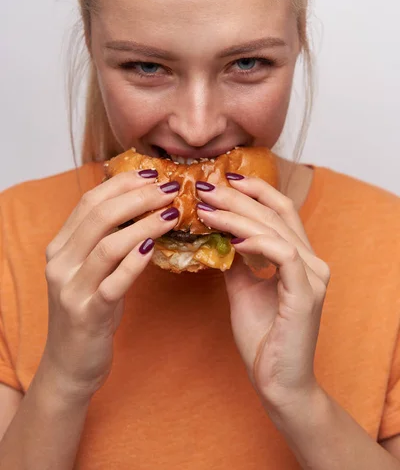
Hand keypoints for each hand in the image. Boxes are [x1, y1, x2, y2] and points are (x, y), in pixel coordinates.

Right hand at [40, 171, 179, 401]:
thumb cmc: (88, 310)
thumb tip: (144, 207)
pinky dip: (136, 261)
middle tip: (169, 188)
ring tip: (172, 213)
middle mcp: (60, 263)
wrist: (69, 364)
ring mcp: (72, 289)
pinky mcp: (88, 313)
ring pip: (108, 244)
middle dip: (138, 197)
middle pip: (99, 216)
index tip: (151, 174)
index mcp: (60, 247)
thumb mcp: (91, 270)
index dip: (121, 184)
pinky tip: (155, 247)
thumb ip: (107, 240)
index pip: (89, 202)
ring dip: (144, 224)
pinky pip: (115, 282)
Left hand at [196, 175, 329, 411]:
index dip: (256, 190)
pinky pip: (282, 255)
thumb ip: (236, 260)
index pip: (281, 210)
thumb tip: (217, 232)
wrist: (277, 381)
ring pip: (276, 229)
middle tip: (206, 188)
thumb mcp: (243, 288)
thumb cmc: (263, 336)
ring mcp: (312, 277)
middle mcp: (312, 261)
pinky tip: (232, 240)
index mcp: (300, 257)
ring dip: (239, 215)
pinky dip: (257, 242)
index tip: (224, 178)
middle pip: (276, 213)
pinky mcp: (305, 294)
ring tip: (208, 209)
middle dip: (238, 196)